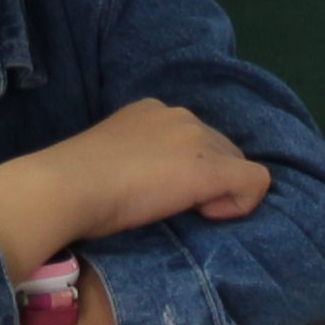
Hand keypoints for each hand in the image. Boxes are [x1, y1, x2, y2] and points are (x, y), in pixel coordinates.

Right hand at [53, 98, 271, 242]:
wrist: (69, 185)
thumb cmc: (75, 181)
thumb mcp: (110, 157)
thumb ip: (134, 157)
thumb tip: (145, 181)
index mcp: (151, 110)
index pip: (189, 136)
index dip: (184, 168)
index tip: (156, 191)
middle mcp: (179, 115)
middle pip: (219, 148)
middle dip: (208, 177)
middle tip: (173, 206)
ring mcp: (197, 138)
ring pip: (236, 162)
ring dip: (218, 188)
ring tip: (186, 211)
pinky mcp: (211, 168)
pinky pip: (254, 181)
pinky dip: (240, 203)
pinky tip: (207, 213)